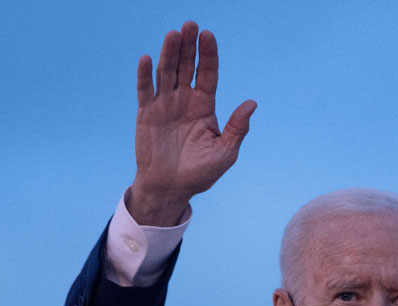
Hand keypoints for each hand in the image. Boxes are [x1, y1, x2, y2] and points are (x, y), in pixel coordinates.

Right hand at [128, 21, 256, 225]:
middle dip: (188, 46)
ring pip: (166, 72)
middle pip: (187, 66)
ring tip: (173, 35)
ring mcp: (164, 104)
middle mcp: (184, 100)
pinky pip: (145, 90)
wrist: (171, 188)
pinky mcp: (146, 113)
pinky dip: (145, 75)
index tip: (208, 35)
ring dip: (169, 53)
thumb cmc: (200, 173)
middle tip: (190, 25)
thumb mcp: (225, 152)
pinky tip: (147, 59)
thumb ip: (237, 128)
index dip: (208, 55)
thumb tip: (251, 103)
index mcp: (204, 106)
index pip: (207, 74)